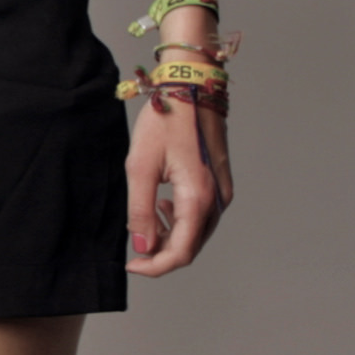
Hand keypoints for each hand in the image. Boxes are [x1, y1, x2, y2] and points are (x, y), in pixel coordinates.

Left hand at [124, 80, 232, 274]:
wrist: (192, 88)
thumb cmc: (166, 121)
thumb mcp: (140, 167)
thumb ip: (141, 211)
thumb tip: (142, 247)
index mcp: (198, 198)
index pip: (180, 253)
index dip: (154, 266)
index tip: (131, 265)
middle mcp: (217, 200)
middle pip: (191, 247)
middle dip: (161, 253)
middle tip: (135, 245)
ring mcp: (223, 192)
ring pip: (198, 234)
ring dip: (172, 236)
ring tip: (150, 216)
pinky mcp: (221, 183)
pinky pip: (204, 216)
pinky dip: (183, 220)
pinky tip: (164, 203)